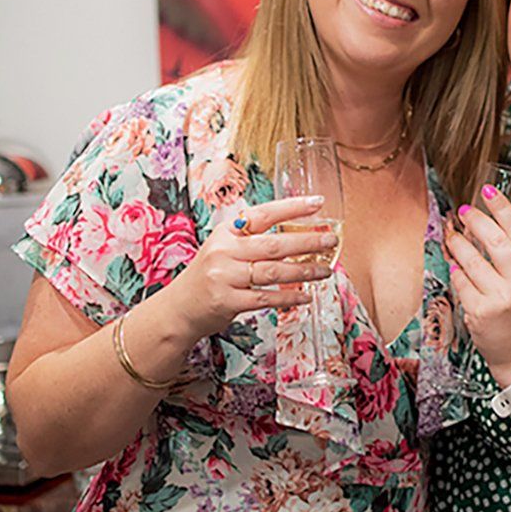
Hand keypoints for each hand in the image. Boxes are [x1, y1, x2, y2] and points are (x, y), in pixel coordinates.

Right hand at [154, 195, 336, 342]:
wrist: (179, 308)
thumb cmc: (209, 275)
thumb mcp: (224, 248)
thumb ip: (252, 239)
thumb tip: (296, 232)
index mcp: (226, 232)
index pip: (263, 214)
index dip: (292, 207)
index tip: (317, 203)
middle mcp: (224, 251)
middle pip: (274, 244)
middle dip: (307, 242)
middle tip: (331, 240)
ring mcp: (225, 277)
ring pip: (274, 271)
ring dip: (304, 271)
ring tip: (326, 270)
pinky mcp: (228, 301)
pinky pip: (267, 298)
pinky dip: (289, 297)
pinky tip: (306, 295)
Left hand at [445, 186, 510, 384]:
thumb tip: (491, 223)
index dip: (502, 207)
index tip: (488, 191)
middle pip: (494, 240)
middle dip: (475, 221)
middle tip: (463, 212)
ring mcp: (501, 298)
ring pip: (472, 260)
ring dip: (459, 244)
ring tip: (453, 235)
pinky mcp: (480, 313)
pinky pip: (461, 283)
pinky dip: (456, 272)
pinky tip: (455, 266)